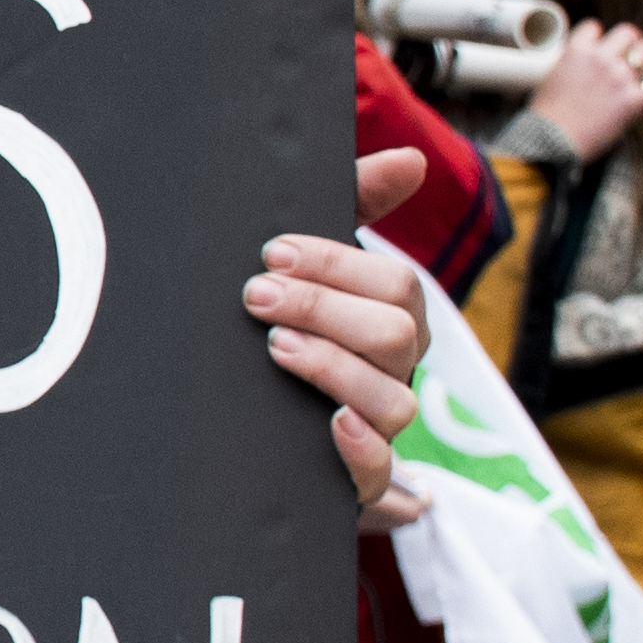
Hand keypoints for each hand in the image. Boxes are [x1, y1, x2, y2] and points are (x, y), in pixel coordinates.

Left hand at [249, 146, 435, 528]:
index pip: (393, 284)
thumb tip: (409, 159)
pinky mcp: (356, 484)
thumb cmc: (286, 329)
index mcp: (390, 320)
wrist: (233, 431)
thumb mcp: (308, 268)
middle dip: (324, 308)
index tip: (272, 251)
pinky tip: (331, 426)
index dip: (335, 265)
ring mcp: (379, 429)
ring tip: (276, 349)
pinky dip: (361, 450)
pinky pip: (381, 477)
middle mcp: (393, 374)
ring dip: (334, 368)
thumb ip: (355, 205)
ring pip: (392, 400)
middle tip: (257, 296)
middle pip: (396, 336)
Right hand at [530, 21, 642, 160]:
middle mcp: (601, 58)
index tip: (600, 41)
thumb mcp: (547, 82)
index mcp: (576, 51)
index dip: (598, 35)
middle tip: (635, 44)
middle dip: (630, 38)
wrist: (552, 141)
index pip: (593, 28)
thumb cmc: (544, 119)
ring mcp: (620, 77)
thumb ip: (565, 71)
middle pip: (625, 34)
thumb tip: (572, 77)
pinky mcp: (634, 99)